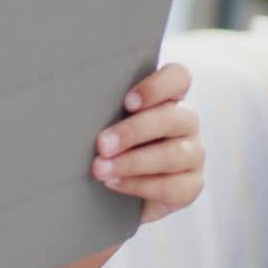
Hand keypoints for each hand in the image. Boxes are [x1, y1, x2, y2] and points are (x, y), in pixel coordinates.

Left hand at [90, 63, 203, 224]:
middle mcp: (185, 121)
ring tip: (100, 169)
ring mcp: (193, 153)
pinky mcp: (191, 184)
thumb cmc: (108, 145)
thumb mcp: (105, 121)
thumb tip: (74, 101)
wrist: (114, 190)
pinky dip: (139, 185)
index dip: (157, 87)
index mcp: (167, 97)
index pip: (178, 77)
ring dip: (132, 163)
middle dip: (133, 132)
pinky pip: (172, 186)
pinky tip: (114, 183)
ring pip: (173, 155)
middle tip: (102, 144)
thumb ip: (103, 108)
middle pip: (173, 118)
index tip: (127, 102)